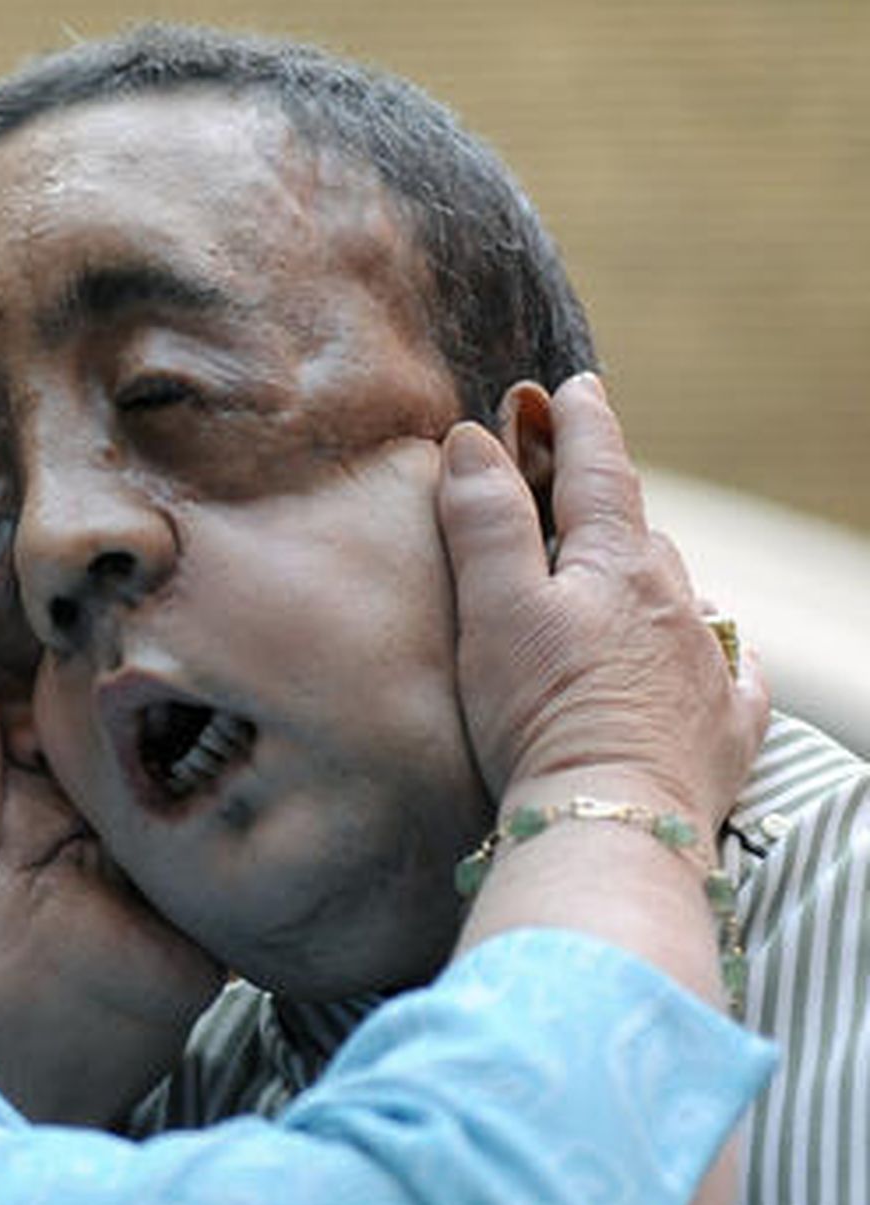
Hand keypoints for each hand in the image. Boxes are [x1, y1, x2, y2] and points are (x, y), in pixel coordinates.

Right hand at [437, 373, 768, 833]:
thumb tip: (474, 440)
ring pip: (677, 594)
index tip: (577, 385)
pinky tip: (708, 656)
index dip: (581, 423)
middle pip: (636, 531)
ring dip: (646, 575)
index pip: (599, 470)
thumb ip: (486, 521)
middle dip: (604, 502)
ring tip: (618, 577)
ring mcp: (707, 665)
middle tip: (572, 487)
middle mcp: (674, 602)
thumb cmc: (543, 714)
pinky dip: (713, 653)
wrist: (611, 820)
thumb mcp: (495, 608)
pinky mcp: (723, 728)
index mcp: (618, 564)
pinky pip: (730, 672)